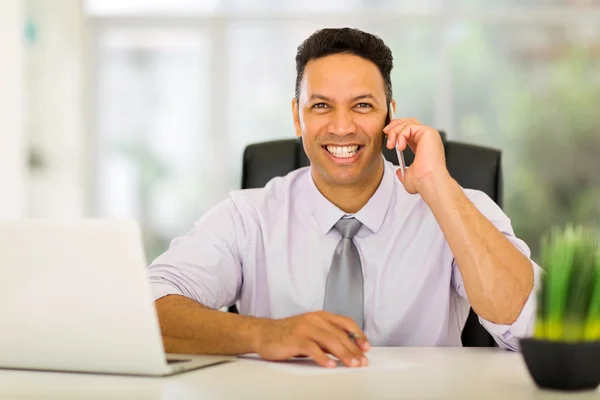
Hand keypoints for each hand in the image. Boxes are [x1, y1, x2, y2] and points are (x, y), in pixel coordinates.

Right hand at [252, 311, 369, 367]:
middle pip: (339, 334)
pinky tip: (330, 365)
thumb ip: (327, 336)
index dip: (358, 334)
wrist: (263, 333)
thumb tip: (348, 348)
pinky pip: (313, 348)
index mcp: (321, 316)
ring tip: (352, 364)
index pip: (345, 323)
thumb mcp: (311, 331)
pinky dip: (323, 358)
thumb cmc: (288, 334)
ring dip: (343, 354)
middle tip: (362, 361)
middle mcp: (314, 319)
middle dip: (353, 349)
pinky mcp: (295, 339)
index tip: (366, 347)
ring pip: (329, 340)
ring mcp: (305, 328)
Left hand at [383, 118, 448, 193]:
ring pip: (408, 122)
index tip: (387, 138)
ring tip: (391, 144)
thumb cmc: (423, 181)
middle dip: (394, 126)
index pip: (409, 130)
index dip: (397, 130)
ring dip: (395, 131)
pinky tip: (400, 146)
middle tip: (386, 134)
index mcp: (423, 146)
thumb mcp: (407, 176)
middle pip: (408, 121)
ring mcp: (429, 134)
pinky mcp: (428, 132)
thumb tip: (399, 171)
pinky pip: (410, 126)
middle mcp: (427, 139)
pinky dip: (401, 134)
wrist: (428, 182)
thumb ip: (403, 171)